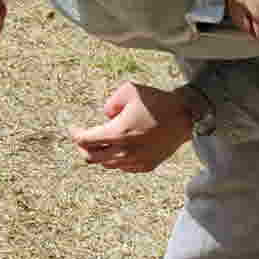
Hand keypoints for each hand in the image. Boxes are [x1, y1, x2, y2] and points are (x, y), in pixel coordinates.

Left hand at [70, 81, 196, 172]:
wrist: (185, 116)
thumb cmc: (157, 101)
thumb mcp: (129, 90)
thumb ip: (110, 102)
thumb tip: (106, 116)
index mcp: (117, 133)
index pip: (86, 140)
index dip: (75, 135)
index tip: (73, 129)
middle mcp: (124, 152)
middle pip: (92, 158)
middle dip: (84, 148)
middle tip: (83, 139)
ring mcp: (136, 161)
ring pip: (107, 165)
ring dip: (101, 154)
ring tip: (102, 143)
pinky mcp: (147, 166)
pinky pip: (124, 168)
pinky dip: (116, 160)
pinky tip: (119, 149)